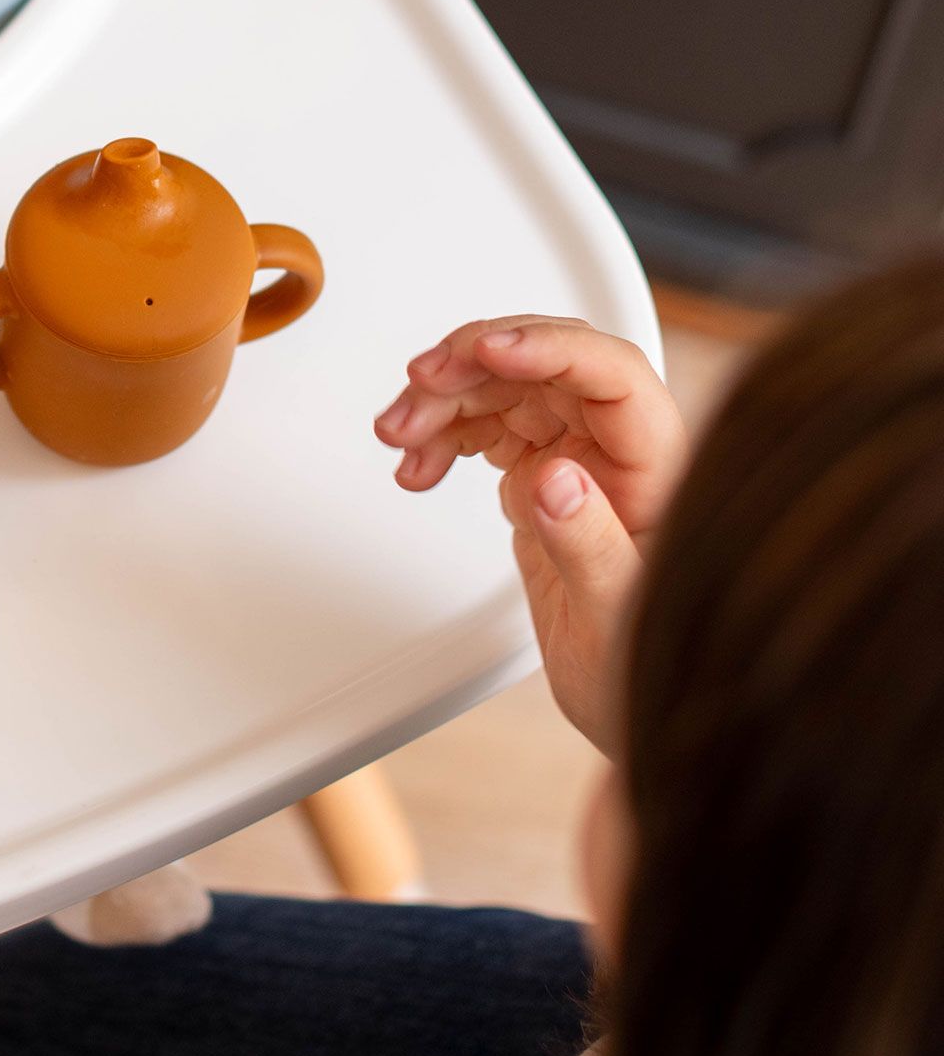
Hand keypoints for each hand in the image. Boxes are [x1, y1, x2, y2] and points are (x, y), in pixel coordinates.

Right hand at [374, 318, 688, 750]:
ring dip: (443, 398)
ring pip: (506, 388)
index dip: (548, 347)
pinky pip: (487, 424)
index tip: (485, 351)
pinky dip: (441, 432)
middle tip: (418, 385)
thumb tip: (556, 476)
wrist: (630, 708)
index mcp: (658, 472)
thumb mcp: (616, 625)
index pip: (612, 375)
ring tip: (398, 433)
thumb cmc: (645, 672)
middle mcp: (620, 452)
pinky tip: (418, 462)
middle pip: (546, 366)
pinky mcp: (544, 477)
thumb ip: (590, 547)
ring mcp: (580, 459)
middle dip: (474, 363)